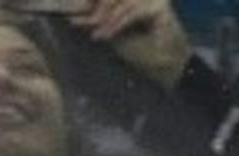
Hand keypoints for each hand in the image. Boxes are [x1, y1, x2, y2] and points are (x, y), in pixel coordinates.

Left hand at [70, 0, 189, 86]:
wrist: (164, 65)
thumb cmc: (139, 50)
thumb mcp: (111, 34)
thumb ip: (96, 23)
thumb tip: (73, 17)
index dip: (92, 1)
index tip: (75, 12)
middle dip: (97, 7)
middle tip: (83, 23)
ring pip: (123, 2)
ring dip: (105, 18)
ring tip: (95, 33)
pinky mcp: (160, 7)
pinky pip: (133, 13)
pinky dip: (116, 24)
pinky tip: (105, 35)